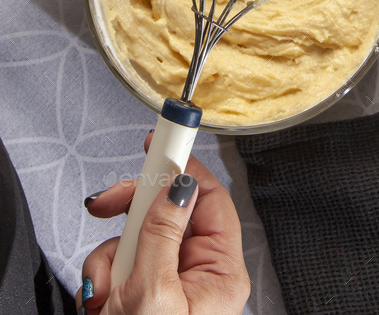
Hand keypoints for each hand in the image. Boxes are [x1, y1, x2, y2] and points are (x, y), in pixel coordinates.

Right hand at [77, 133, 249, 314]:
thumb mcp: (154, 293)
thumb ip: (161, 233)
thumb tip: (175, 184)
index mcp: (219, 271)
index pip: (209, 198)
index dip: (185, 166)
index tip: (164, 139)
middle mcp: (197, 273)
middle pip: (167, 210)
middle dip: (131, 212)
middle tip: (109, 204)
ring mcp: (168, 283)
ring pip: (135, 236)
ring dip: (110, 256)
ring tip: (106, 285)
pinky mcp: (139, 294)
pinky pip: (118, 263)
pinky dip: (102, 276)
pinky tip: (100, 300)